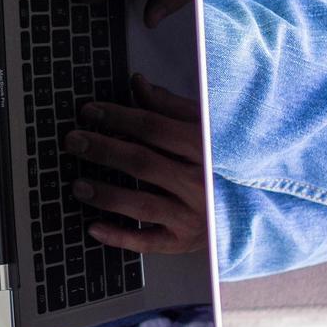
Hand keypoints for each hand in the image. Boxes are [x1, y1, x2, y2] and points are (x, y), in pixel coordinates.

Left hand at [63, 75, 207, 254]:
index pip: (153, 127)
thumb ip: (169, 106)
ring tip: (77, 185)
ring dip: (106, 195)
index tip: (89, 112)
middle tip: (73, 142)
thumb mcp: (203, 126)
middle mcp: (199, 182)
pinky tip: (93, 228)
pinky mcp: (183, 241)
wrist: (253, 205)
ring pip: (141, 205)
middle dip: (103, 150)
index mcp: (204, 147)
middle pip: (142, 163)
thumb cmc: (220, 160)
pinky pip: (147, 242)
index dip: (117, 117)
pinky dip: (119, 237)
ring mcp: (192, 215)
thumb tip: (137, 83)